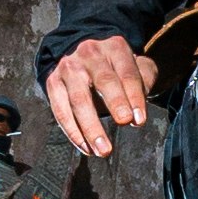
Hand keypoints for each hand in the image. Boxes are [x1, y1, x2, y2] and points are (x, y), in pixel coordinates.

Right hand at [45, 35, 156, 158]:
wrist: (82, 55)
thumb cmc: (116, 68)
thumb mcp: (136, 65)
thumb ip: (144, 80)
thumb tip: (138, 111)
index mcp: (115, 47)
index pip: (128, 73)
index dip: (134, 97)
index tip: (139, 120)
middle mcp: (90, 53)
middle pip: (104, 81)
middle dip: (115, 103)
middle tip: (124, 122)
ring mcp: (68, 67)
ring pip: (79, 99)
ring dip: (91, 127)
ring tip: (103, 150)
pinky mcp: (52, 82)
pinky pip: (61, 110)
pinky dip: (73, 132)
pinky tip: (87, 148)